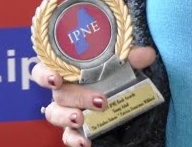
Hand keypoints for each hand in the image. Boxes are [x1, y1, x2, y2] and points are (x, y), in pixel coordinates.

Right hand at [32, 46, 156, 146]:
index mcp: (67, 69)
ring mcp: (66, 109)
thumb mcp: (123, 62)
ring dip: (66, 117)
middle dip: (76, 98)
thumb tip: (147, 54)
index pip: (44, 69)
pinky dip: (74, 140)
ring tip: (81, 120)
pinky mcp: (74, 128)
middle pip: (57, 94)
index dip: (45, 74)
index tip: (56, 78)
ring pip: (54, 114)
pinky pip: (67, 136)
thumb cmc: (112, 70)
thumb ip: (132, 57)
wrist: (122, 91)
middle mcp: (63, 89)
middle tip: (98, 101)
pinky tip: (85, 143)